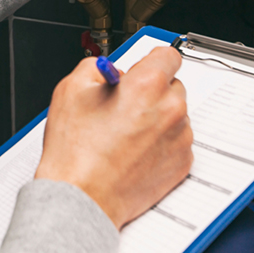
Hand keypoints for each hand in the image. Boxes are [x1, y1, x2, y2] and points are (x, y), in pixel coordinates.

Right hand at [34, 47, 192, 228]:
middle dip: (151, 90)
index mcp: (147, 85)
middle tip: (124, 104)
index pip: (169, 55)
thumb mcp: (71, 88)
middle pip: (172, 85)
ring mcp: (179, 139)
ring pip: (175, 114)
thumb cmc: (76, 152)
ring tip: (125, 132)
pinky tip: (134, 149)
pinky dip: (161, 142)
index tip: (143, 67)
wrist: (82, 198)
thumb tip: (110, 71)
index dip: (151, 59)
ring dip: (157, 116)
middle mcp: (170, 110)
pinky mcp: (181, 164)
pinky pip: (176, 141)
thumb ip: (96, 67)